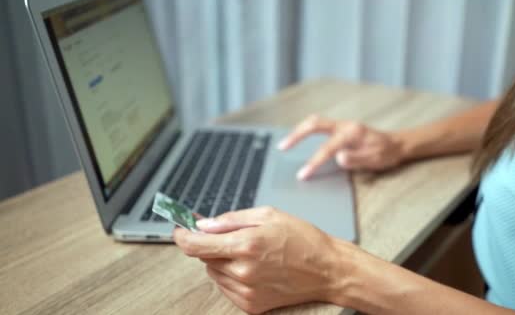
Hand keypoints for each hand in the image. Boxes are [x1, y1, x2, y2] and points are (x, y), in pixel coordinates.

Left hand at [173, 207, 345, 313]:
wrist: (327, 269)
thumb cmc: (303, 239)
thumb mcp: (268, 215)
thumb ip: (232, 219)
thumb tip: (204, 224)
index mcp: (246, 244)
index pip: (196, 244)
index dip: (183, 235)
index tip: (180, 229)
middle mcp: (243, 270)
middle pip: (204, 258)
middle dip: (212, 244)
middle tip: (233, 236)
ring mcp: (246, 291)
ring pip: (214, 273)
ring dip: (222, 261)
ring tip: (250, 253)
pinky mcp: (251, 305)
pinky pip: (226, 288)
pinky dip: (231, 276)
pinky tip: (253, 268)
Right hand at [278, 115, 405, 179]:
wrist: (397, 144)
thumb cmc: (386, 153)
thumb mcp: (374, 159)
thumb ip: (356, 158)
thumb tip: (338, 157)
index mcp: (352, 133)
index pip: (328, 148)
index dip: (314, 162)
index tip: (303, 174)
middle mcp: (344, 125)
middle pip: (314, 124)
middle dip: (297, 135)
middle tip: (283, 146)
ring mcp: (342, 126)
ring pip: (315, 122)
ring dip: (298, 131)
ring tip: (285, 143)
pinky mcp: (340, 129)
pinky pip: (319, 127)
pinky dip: (306, 131)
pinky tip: (299, 140)